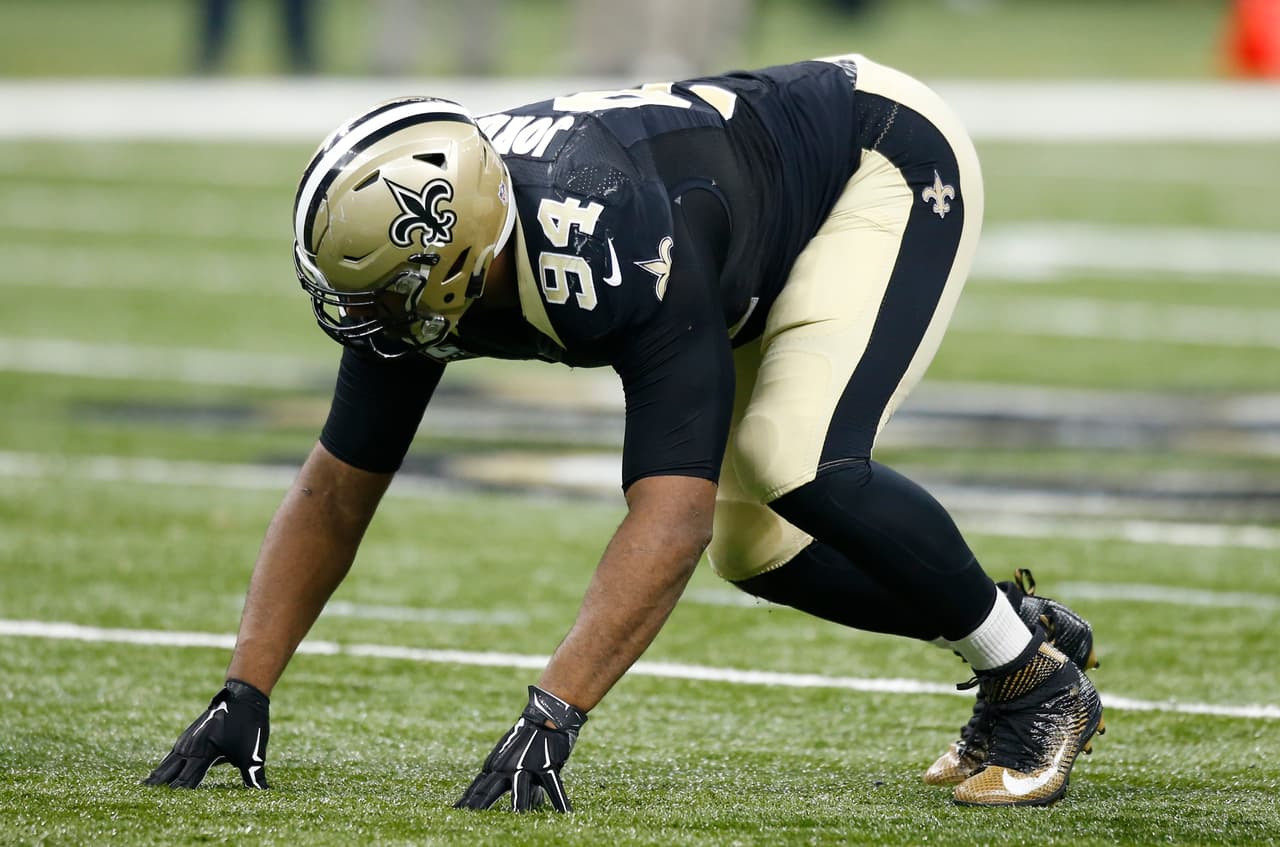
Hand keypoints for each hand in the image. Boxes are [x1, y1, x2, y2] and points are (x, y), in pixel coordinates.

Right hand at [143, 679, 270, 788]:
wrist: (244, 695)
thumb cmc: (250, 725)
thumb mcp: (254, 754)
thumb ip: (254, 777)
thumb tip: (266, 793)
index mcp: (205, 752)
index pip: (188, 779)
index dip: (178, 792)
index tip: (165, 805)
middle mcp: (192, 746)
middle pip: (171, 771)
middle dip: (160, 785)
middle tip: (144, 796)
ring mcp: (188, 739)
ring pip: (169, 761)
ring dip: (159, 774)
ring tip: (145, 786)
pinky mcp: (190, 735)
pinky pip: (173, 753)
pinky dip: (165, 763)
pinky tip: (160, 769)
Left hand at [454, 685, 587, 811]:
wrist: (546, 716)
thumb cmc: (527, 738)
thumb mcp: (509, 757)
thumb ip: (507, 778)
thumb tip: (509, 797)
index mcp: (495, 766)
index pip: (477, 788)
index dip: (467, 801)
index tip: (456, 811)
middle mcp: (507, 768)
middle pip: (489, 792)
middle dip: (479, 807)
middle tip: (469, 818)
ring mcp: (527, 768)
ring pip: (520, 793)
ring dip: (518, 807)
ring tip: (516, 818)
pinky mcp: (547, 767)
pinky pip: (555, 789)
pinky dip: (560, 803)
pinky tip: (565, 815)